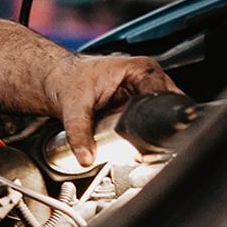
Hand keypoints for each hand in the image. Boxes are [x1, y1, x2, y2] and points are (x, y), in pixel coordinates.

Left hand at [42, 53, 179, 165]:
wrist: (57, 77)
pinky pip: (155, 125)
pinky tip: (136, 149)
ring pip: (165, 122)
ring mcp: (150, 92)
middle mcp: (151, 79)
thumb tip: (86, 157)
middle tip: (140, 155)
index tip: (145, 146)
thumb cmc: (66, 79)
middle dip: (157, 138)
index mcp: (141, 70)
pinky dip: (147, 139)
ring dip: (153, 141)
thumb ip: (79, 131)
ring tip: (136, 154)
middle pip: (169, 114)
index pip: (164, 100)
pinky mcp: (145, 105)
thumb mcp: (72, 105)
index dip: (157, 125)